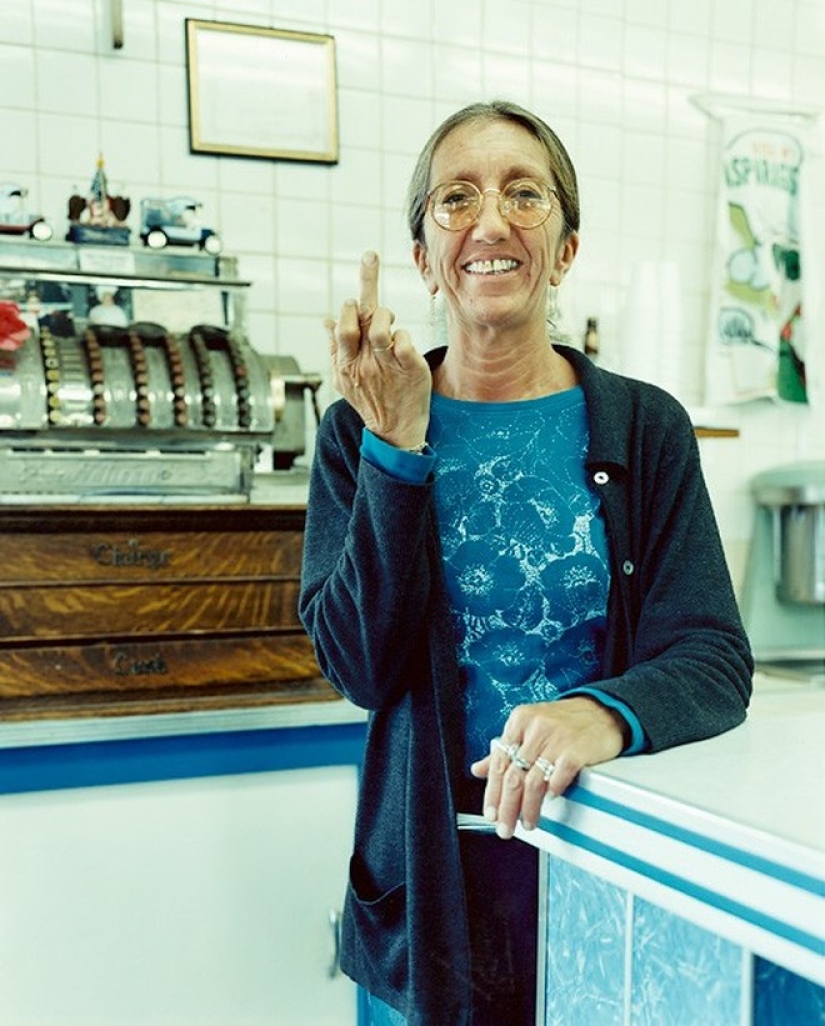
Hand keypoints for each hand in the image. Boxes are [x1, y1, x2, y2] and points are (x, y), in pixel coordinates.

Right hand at [325, 251, 430, 448]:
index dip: (347, 305)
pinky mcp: (410, 369)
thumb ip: (336, 349)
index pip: (340, 325)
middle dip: (365, 283)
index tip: (353, 293)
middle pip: (357, 317)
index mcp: (345, 362)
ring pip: (380, 327)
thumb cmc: (372, 399)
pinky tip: (403, 343)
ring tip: (388, 317)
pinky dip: (404, 336)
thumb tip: (326, 320)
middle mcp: (362, 362)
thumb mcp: (346, 378)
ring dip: (384, 313)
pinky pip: (405, 341)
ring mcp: (386, 366)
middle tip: (370, 258)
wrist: (395, 431)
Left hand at [470, 697, 626, 838]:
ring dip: (529, 808)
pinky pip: (559, 777)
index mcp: (519, 721)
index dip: (492, 792)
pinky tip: (550, 800)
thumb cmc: (564, 721)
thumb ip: (504, 749)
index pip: (499, 763)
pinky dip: (552, 792)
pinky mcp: (577, 749)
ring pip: (533, 781)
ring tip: (528, 822)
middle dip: (507, 808)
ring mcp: (557, 738)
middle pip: (513, 775)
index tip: (490, 813)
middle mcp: (535, 727)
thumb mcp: (529, 728)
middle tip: (505, 827)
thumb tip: (478, 769)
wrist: (602, 711)